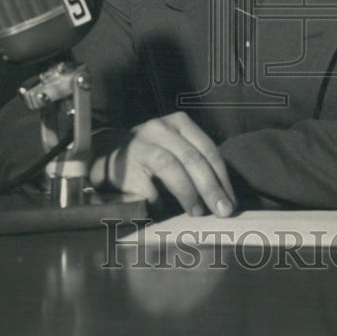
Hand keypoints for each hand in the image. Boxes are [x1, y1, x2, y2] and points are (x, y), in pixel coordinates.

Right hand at [90, 111, 236, 216]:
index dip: (222, 178)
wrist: (104, 155)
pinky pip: (148, 187)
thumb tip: (222, 197)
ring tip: (197, 212)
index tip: (231, 201)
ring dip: (188, 193)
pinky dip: (160, 203)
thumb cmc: (149, 156)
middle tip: (223, 211)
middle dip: (211, 188)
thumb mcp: (175, 148)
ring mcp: (140, 145)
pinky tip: (164, 211)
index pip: (208, 149)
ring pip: (171, 167)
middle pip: (192, 158)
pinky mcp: (124, 165)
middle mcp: (159, 128)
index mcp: (178, 123)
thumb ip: (196, 164)